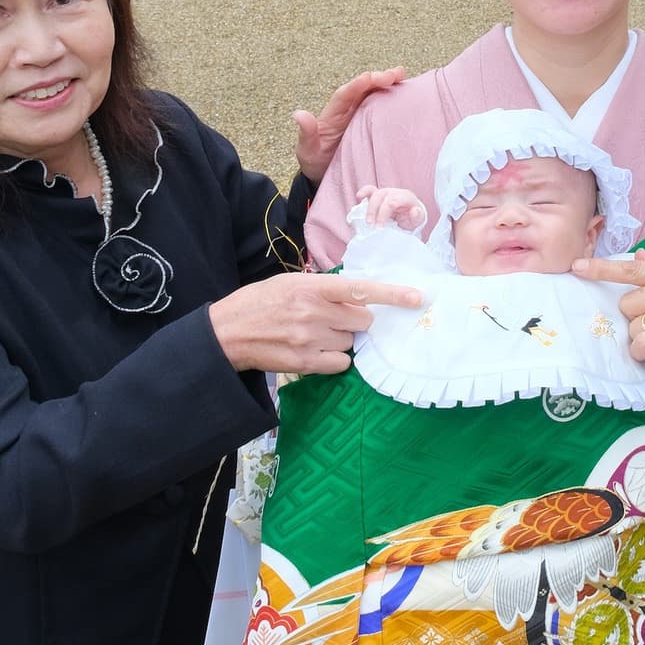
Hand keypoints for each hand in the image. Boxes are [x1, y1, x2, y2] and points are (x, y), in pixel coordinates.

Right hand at [209, 271, 420, 374]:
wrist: (226, 332)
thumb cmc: (260, 302)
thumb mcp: (291, 282)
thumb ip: (324, 287)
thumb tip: (357, 294)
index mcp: (312, 286)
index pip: (360, 288)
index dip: (393, 293)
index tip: (418, 297)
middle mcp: (314, 312)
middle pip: (362, 319)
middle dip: (356, 318)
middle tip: (333, 317)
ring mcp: (310, 339)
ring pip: (351, 341)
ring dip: (342, 338)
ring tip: (315, 333)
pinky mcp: (304, 363)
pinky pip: (340, 363)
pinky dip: (335, 358)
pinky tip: (316, 350)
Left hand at [293, 67, 405, 183]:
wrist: (324, 175)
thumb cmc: (315, 162)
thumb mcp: (307, 151)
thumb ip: (306, 134)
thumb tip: (299, 114)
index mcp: (333, 114)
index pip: (345, 94)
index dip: (357, 85)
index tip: (369, 77)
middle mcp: (347, 110)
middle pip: (363, 89)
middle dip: (377, 79)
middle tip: (395, 74)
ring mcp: (359, 115)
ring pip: (373, 93)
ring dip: (386, 82)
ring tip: (401, 74)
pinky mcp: (370, 123)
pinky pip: (380, 106)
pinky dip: (391, 96)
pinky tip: (404, 91)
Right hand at [356, 184, 426, 231]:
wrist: (410, 218)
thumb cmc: (412, 219)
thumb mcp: (418, 221)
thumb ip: (418, 216)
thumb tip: (415, 211)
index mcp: (406, 196)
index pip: (392, 202)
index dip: (383, 215)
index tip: (379, 228)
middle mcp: (395, 192)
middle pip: (382, 197)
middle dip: (375, 211)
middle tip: (372, 225)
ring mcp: (387, 192)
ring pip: (375, 194)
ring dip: (369, 208)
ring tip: (368, 221)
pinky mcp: (379, 195)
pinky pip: (370, 190)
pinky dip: (364, 192)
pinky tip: (359, 196)